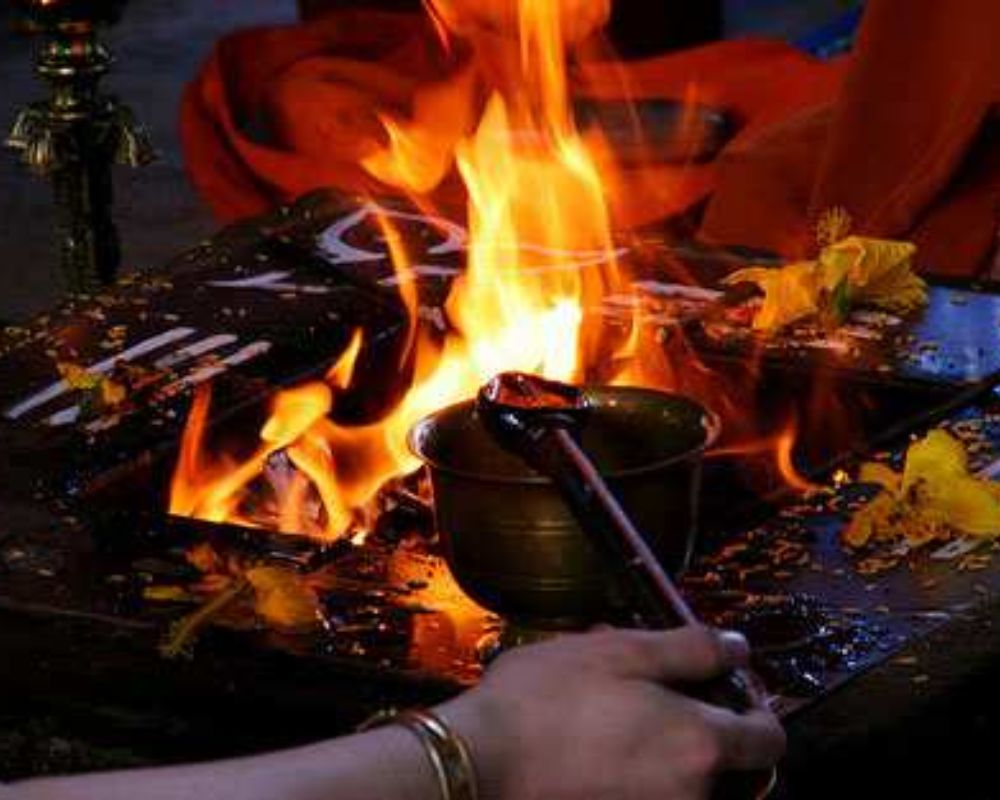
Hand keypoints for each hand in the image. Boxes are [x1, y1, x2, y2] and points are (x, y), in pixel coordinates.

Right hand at [438, 626, 784, 799]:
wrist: (478, 764)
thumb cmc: (545, 699)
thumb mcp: (620, 651)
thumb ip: (691, 649)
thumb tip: (738, 648)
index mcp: (699, 744)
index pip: (768, 739)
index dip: (755, 708)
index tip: (723, 687)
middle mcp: (691, 795)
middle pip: (729, 768)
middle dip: (703, 728)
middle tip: (654, 693)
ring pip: (684, 781)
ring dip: (664, 747)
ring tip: (613, 710)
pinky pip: (650, 793)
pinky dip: (637, 771)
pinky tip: (594, 742)